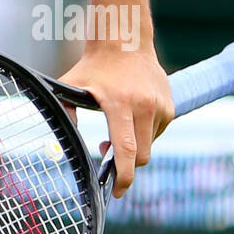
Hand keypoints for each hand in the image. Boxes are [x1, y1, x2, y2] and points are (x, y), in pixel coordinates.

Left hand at [58, 45, 172, 196]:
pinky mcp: (170, 107)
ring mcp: (161, 106)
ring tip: (117, 128)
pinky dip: (144, 134)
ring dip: (134, 147)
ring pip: (149, 146)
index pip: (126, 149)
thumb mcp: (71, 85)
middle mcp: (145, 106)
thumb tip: (63, 143)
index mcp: (120, 103)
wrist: (125, 42)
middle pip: (141, 156)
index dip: (122, 176)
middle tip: (105, 151)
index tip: (117, 192)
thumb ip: (65, 111)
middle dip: (126, 165)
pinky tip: (131, 117)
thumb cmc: (94, 66)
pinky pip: (157, 134)